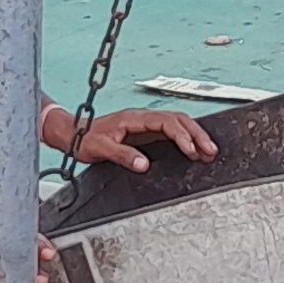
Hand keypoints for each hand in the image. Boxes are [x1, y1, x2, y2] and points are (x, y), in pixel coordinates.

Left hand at [55, 106, 218, 171]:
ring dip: (194, 135)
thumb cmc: (84, 139)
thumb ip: (123, 155)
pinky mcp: (144, 131)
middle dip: (196, 134)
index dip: (181, 136)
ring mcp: (144, 123)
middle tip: (210, 150)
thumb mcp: (100, 149)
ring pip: (176, 123)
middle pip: (177, 119)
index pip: (166, 122)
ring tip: (208, 151)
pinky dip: (185, 138)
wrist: (72, 134)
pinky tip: (193, 148)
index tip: (192, 151)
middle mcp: (142, 118)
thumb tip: (144, 164)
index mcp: (134, 118)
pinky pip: (170, 130)